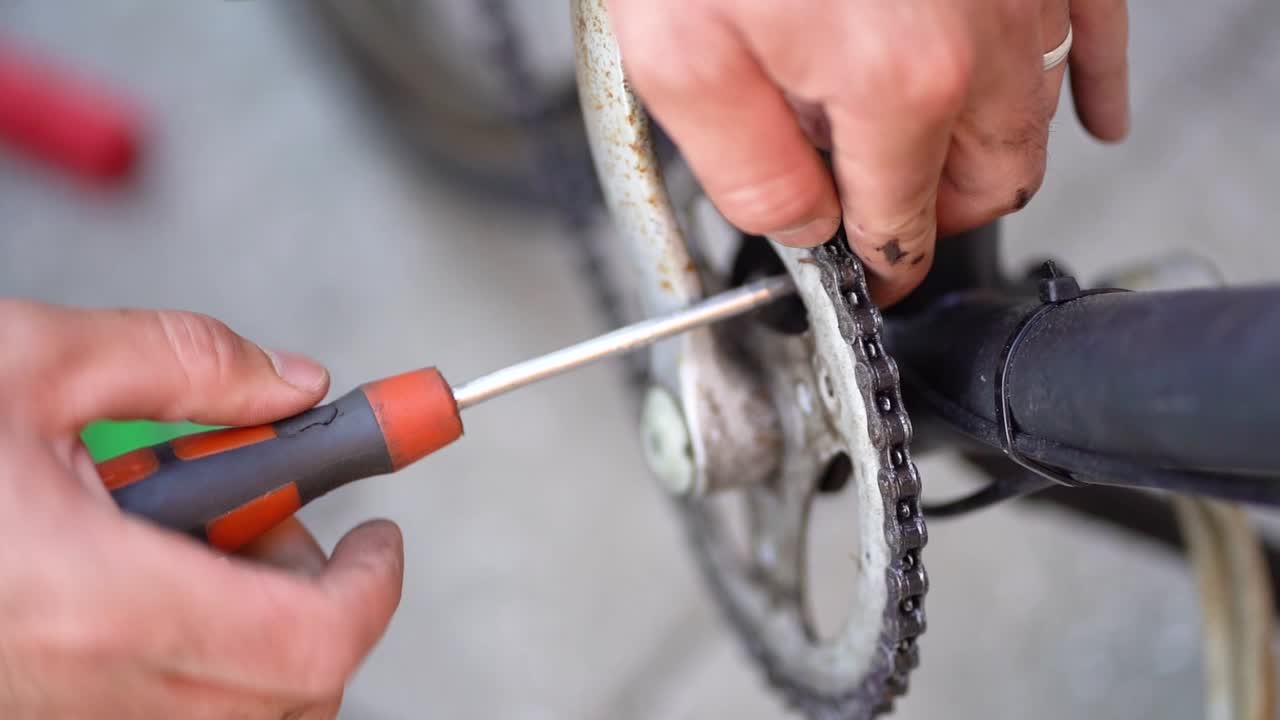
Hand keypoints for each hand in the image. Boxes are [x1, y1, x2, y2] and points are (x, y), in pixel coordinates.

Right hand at [0, 300, 403, 719]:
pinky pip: (156, 701)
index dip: (374, 588)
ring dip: (251, 612)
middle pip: (289, 687)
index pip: (314, 645)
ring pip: (226, 700)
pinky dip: (189, 634)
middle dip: (313, 589)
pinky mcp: (30, 712)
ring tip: (181, 517)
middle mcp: (83, 686)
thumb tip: (294, 384)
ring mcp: (53, 715)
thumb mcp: (33, 360)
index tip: (381, 531)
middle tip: (266, 501)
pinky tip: (129, 555)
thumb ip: (188, 363)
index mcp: (97, 602)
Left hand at [608, 0, 1129, 303]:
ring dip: (993, 155)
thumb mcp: (680, 54)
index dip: (879, 267)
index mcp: (892, 84)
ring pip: (1036, 115)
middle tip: (884, 216)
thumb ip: (748, 168)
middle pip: (988, 181)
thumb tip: (801, 232)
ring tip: (948, 166)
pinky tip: (1094, 110)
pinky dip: (1090, 77)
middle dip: (935, 215)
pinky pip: (1094, 27)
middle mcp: (978, 35)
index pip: (902, 227)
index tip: (870, 275)